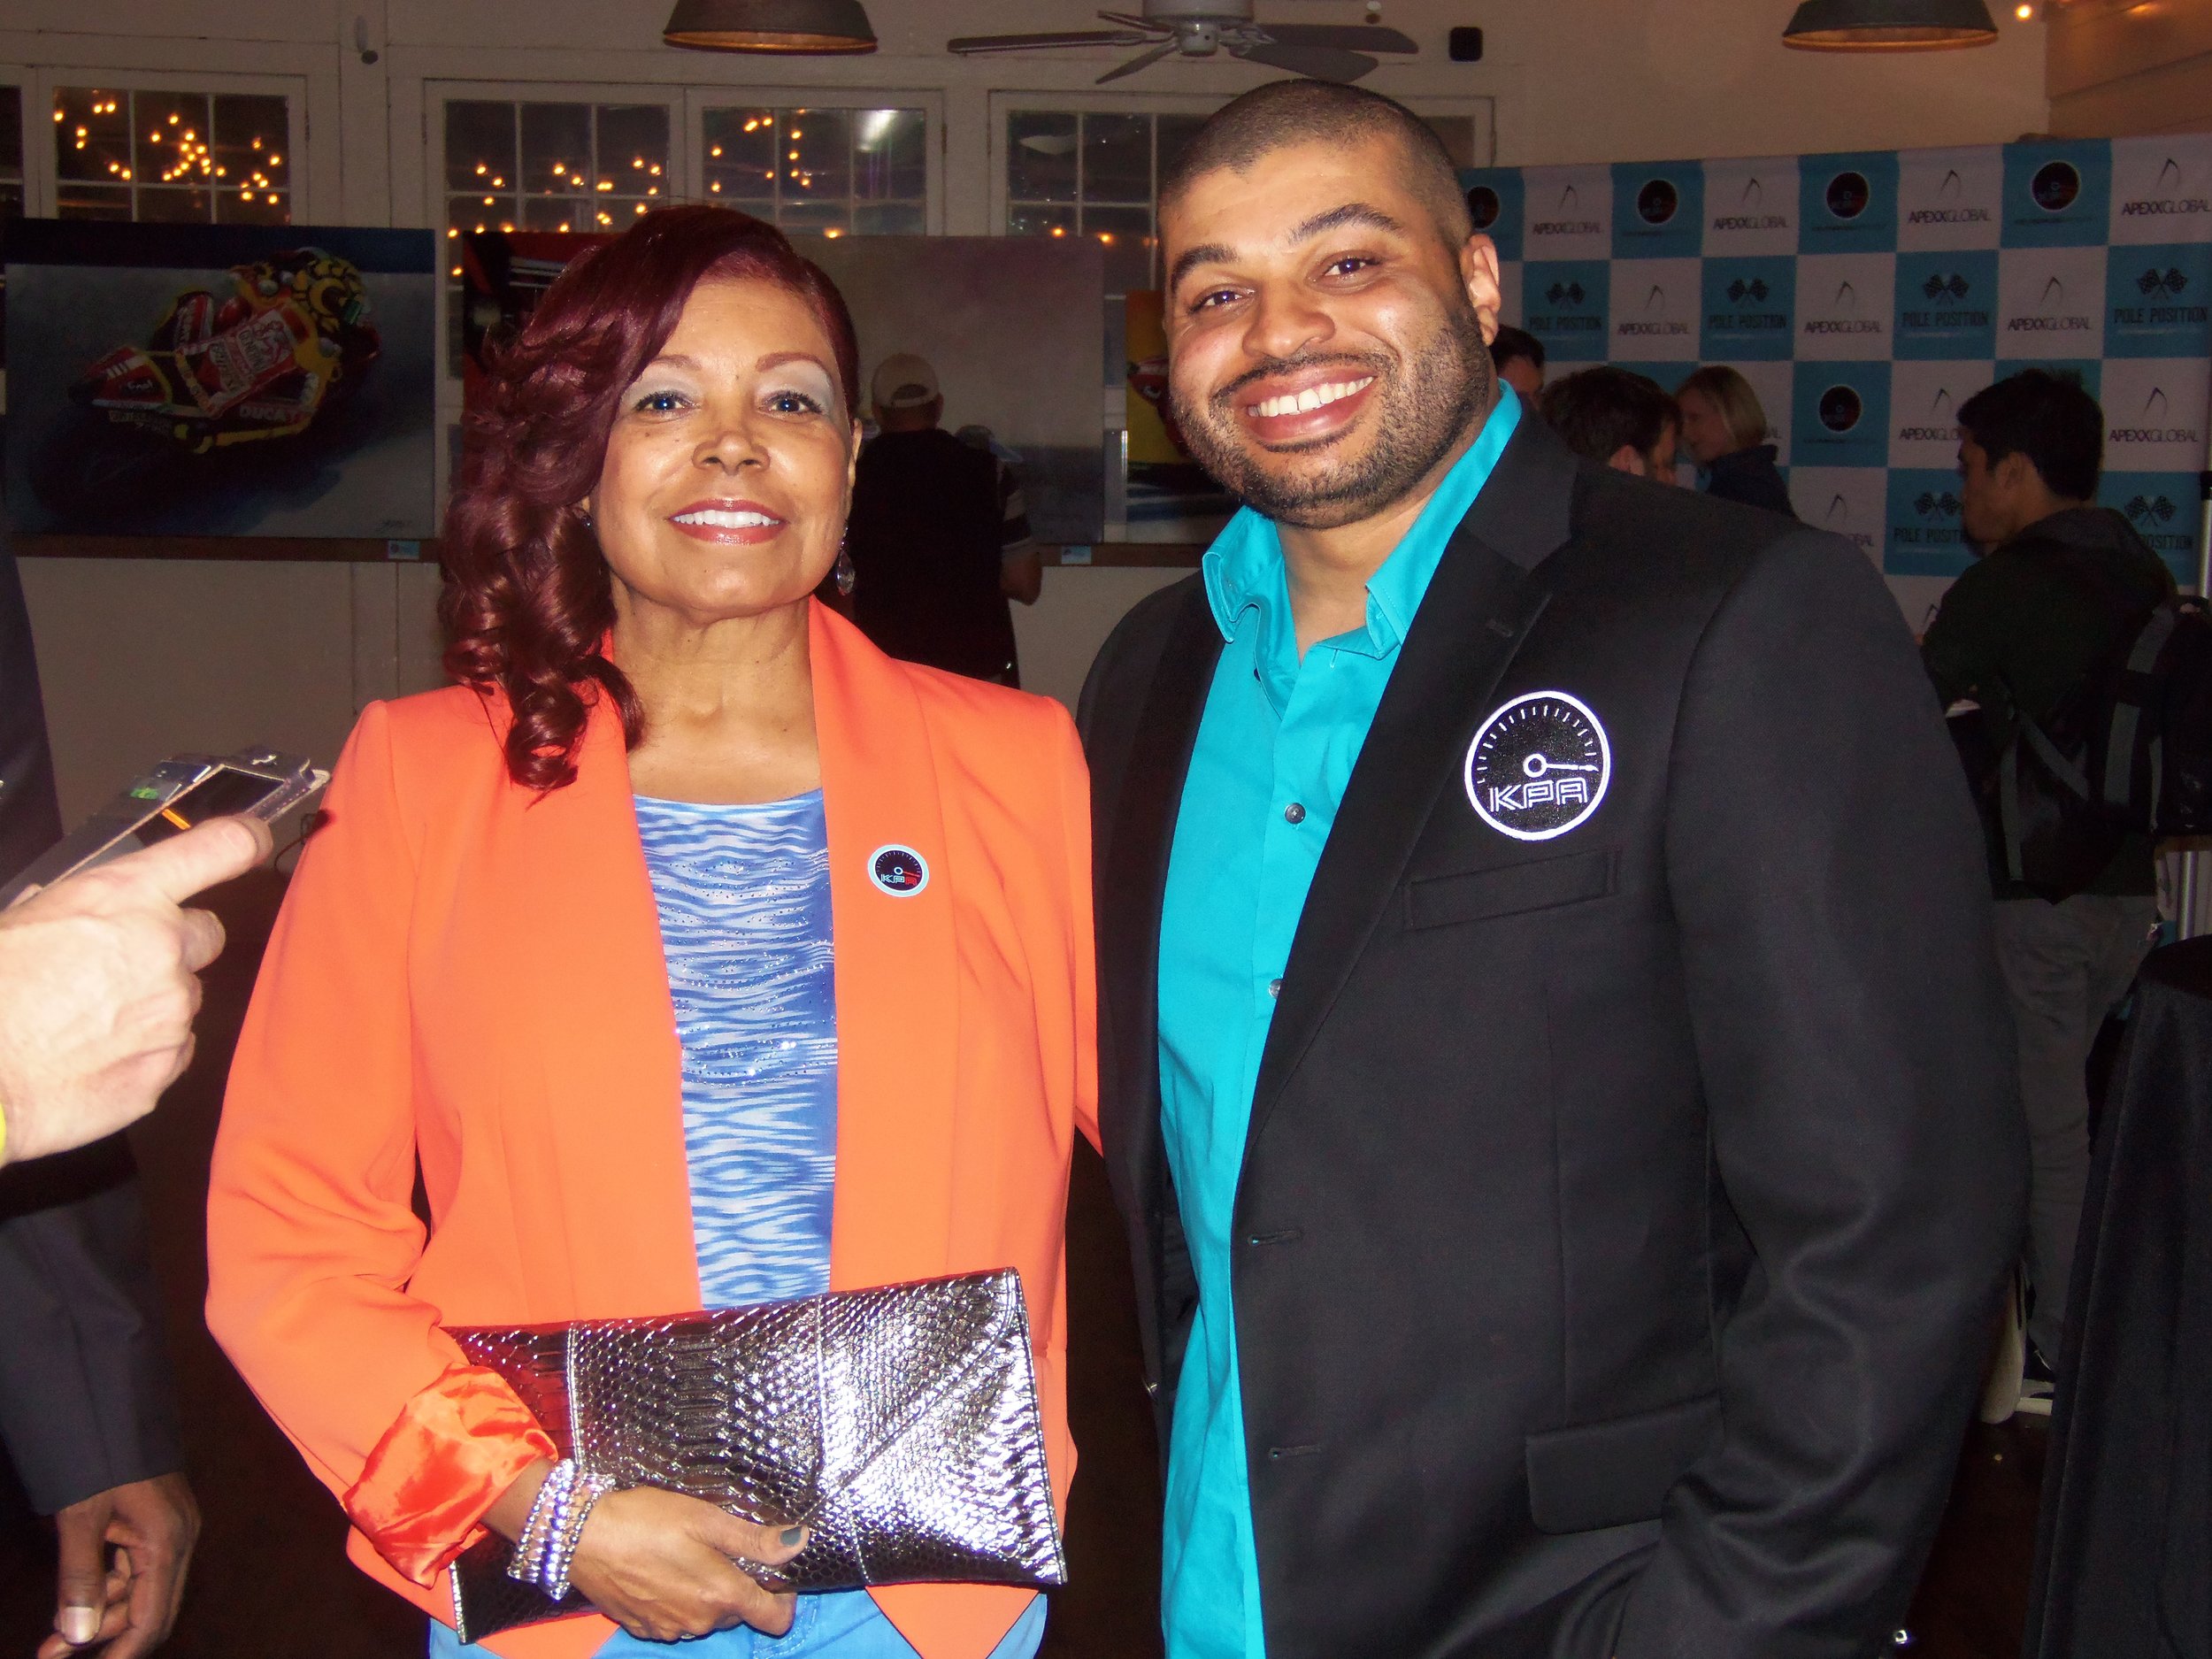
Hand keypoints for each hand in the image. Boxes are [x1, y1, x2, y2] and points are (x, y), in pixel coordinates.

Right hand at [0, 816, 271, 1164]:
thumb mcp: (23, 919)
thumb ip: (80, 907)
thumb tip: (84, 910)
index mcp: (126, 897)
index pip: (220, 850)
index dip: (245, 841)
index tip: (255, 840)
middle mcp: (163, 948)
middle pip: (206, 934)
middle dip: (174, 945)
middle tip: (122, 963)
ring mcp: (171, 1011)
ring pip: (184, 996)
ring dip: (152, 1003)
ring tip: (89, 1019)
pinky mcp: (166, 1067)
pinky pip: (172, 1049)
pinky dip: (144, 1051)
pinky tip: (94, 1056)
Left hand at [38, 1472, 199, 1658]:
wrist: (116, 1406)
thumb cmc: (101, 1457)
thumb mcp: (80, 1519)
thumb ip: (79, 1579)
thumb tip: (75, 1637)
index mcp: (168, 1541)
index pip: (152, 1618)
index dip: (123, 1652)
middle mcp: (179, 1540)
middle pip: (148, 1609)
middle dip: (104, 1637)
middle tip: (49, 1653)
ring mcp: (171, 1531)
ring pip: (138, 1591)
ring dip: (99, 1615)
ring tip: (51, 1639)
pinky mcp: (157, 1525)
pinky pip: (134, 1570)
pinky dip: (105, 1589)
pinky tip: (75, 1600)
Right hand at [561, 1486, 806, 1642]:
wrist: (580, 1537)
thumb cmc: (646, 1520)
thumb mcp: (706, 1519)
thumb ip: (755, 1539)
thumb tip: (800, 1543)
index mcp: (721, 1596)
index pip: (775, 1619)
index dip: (783, 1596)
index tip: (774, 1571)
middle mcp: (699, 1622)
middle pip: (739, 1612)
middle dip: (738, 1585)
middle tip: (719, 1548)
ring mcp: (670, 1629)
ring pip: (707, 1616)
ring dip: (706, 1593)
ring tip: (686, 1554)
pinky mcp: (644, 1628)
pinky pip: (677, 1620)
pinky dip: (678, 1600)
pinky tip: (662, 1570)